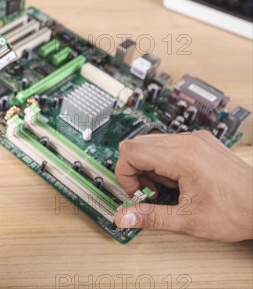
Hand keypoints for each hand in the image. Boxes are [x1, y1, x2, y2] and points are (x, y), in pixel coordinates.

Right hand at [114, 130, 252, 241]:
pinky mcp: (201, 142)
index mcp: (182, 158)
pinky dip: (163, 160)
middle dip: (134, 169)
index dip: (125, 174)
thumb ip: (151, 217)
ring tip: (166, 187)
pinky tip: (177, 180)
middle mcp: (188, 142)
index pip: (131, 152)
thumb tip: (124, 217)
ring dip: (149, 165)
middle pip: (137, 144)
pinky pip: (168, 143)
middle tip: (149, 191)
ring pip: (151, 142)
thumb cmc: (237, 211)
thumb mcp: (188, 220)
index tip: (137, 192)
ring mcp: (196, 140)